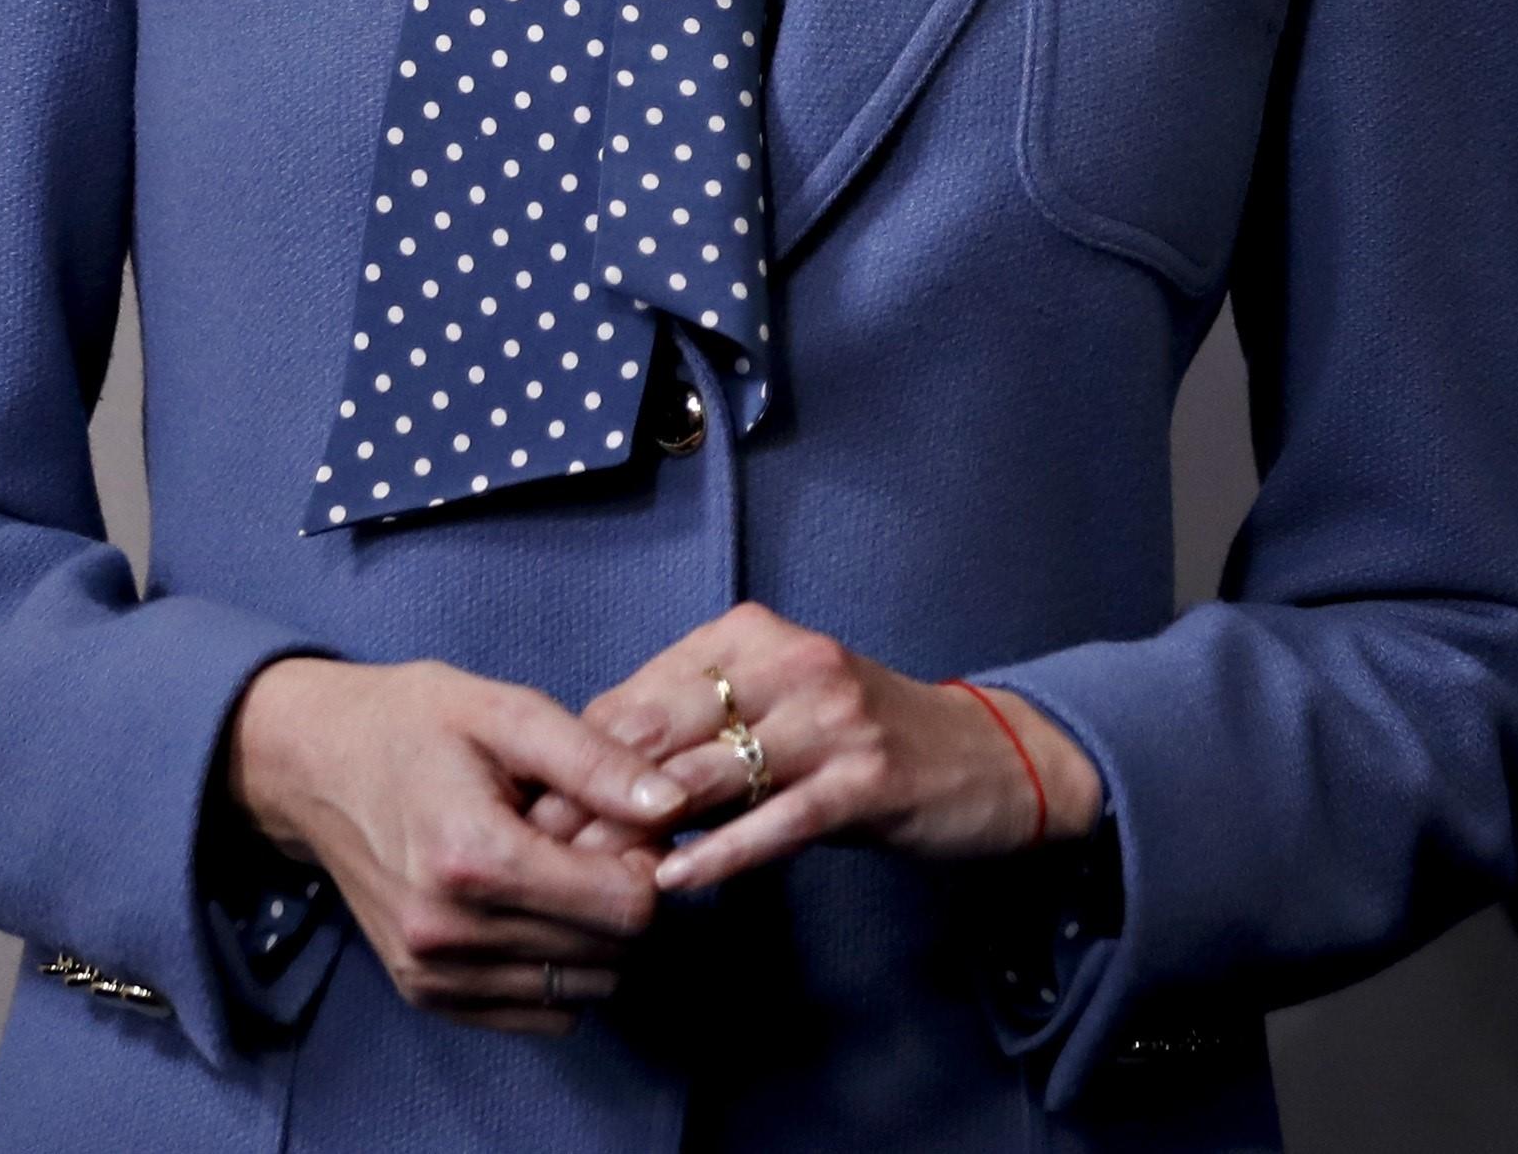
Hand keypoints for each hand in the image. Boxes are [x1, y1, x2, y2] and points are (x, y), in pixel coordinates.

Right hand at [219, 655, 687, 1034]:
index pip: (626, 906)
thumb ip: (595, 761)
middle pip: (612, 952)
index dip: (648, 861)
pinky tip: (536, 906)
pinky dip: (561, 966)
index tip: (626, 820)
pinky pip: (543, 1013)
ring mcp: (433, 974)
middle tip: (593, 838)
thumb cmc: (414, 725)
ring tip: (560, 868)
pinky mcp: (428, 995)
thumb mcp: (506, 712)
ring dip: (595, 935)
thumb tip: (673, 806)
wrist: (316, 765)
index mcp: (473, 857)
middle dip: (625, 895)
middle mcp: (448, 933)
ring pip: (585, 988)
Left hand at [581, 603, 1106, 896]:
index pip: (635, 696)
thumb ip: (689, 730)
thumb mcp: (771, 712)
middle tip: (531, 853)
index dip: (573, 757)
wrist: (990, 759)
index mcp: (750, 635)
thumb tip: (580, 768)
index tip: (526, 811)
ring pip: (706, 775)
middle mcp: (788, 661)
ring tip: (583, 878)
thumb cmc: (860, 740)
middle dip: (588, 797)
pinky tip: (676, 882)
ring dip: (637, 832)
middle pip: (658, 733)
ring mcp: (831, 717)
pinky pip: (777, 819)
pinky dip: (721, 853)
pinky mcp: (867, 777)